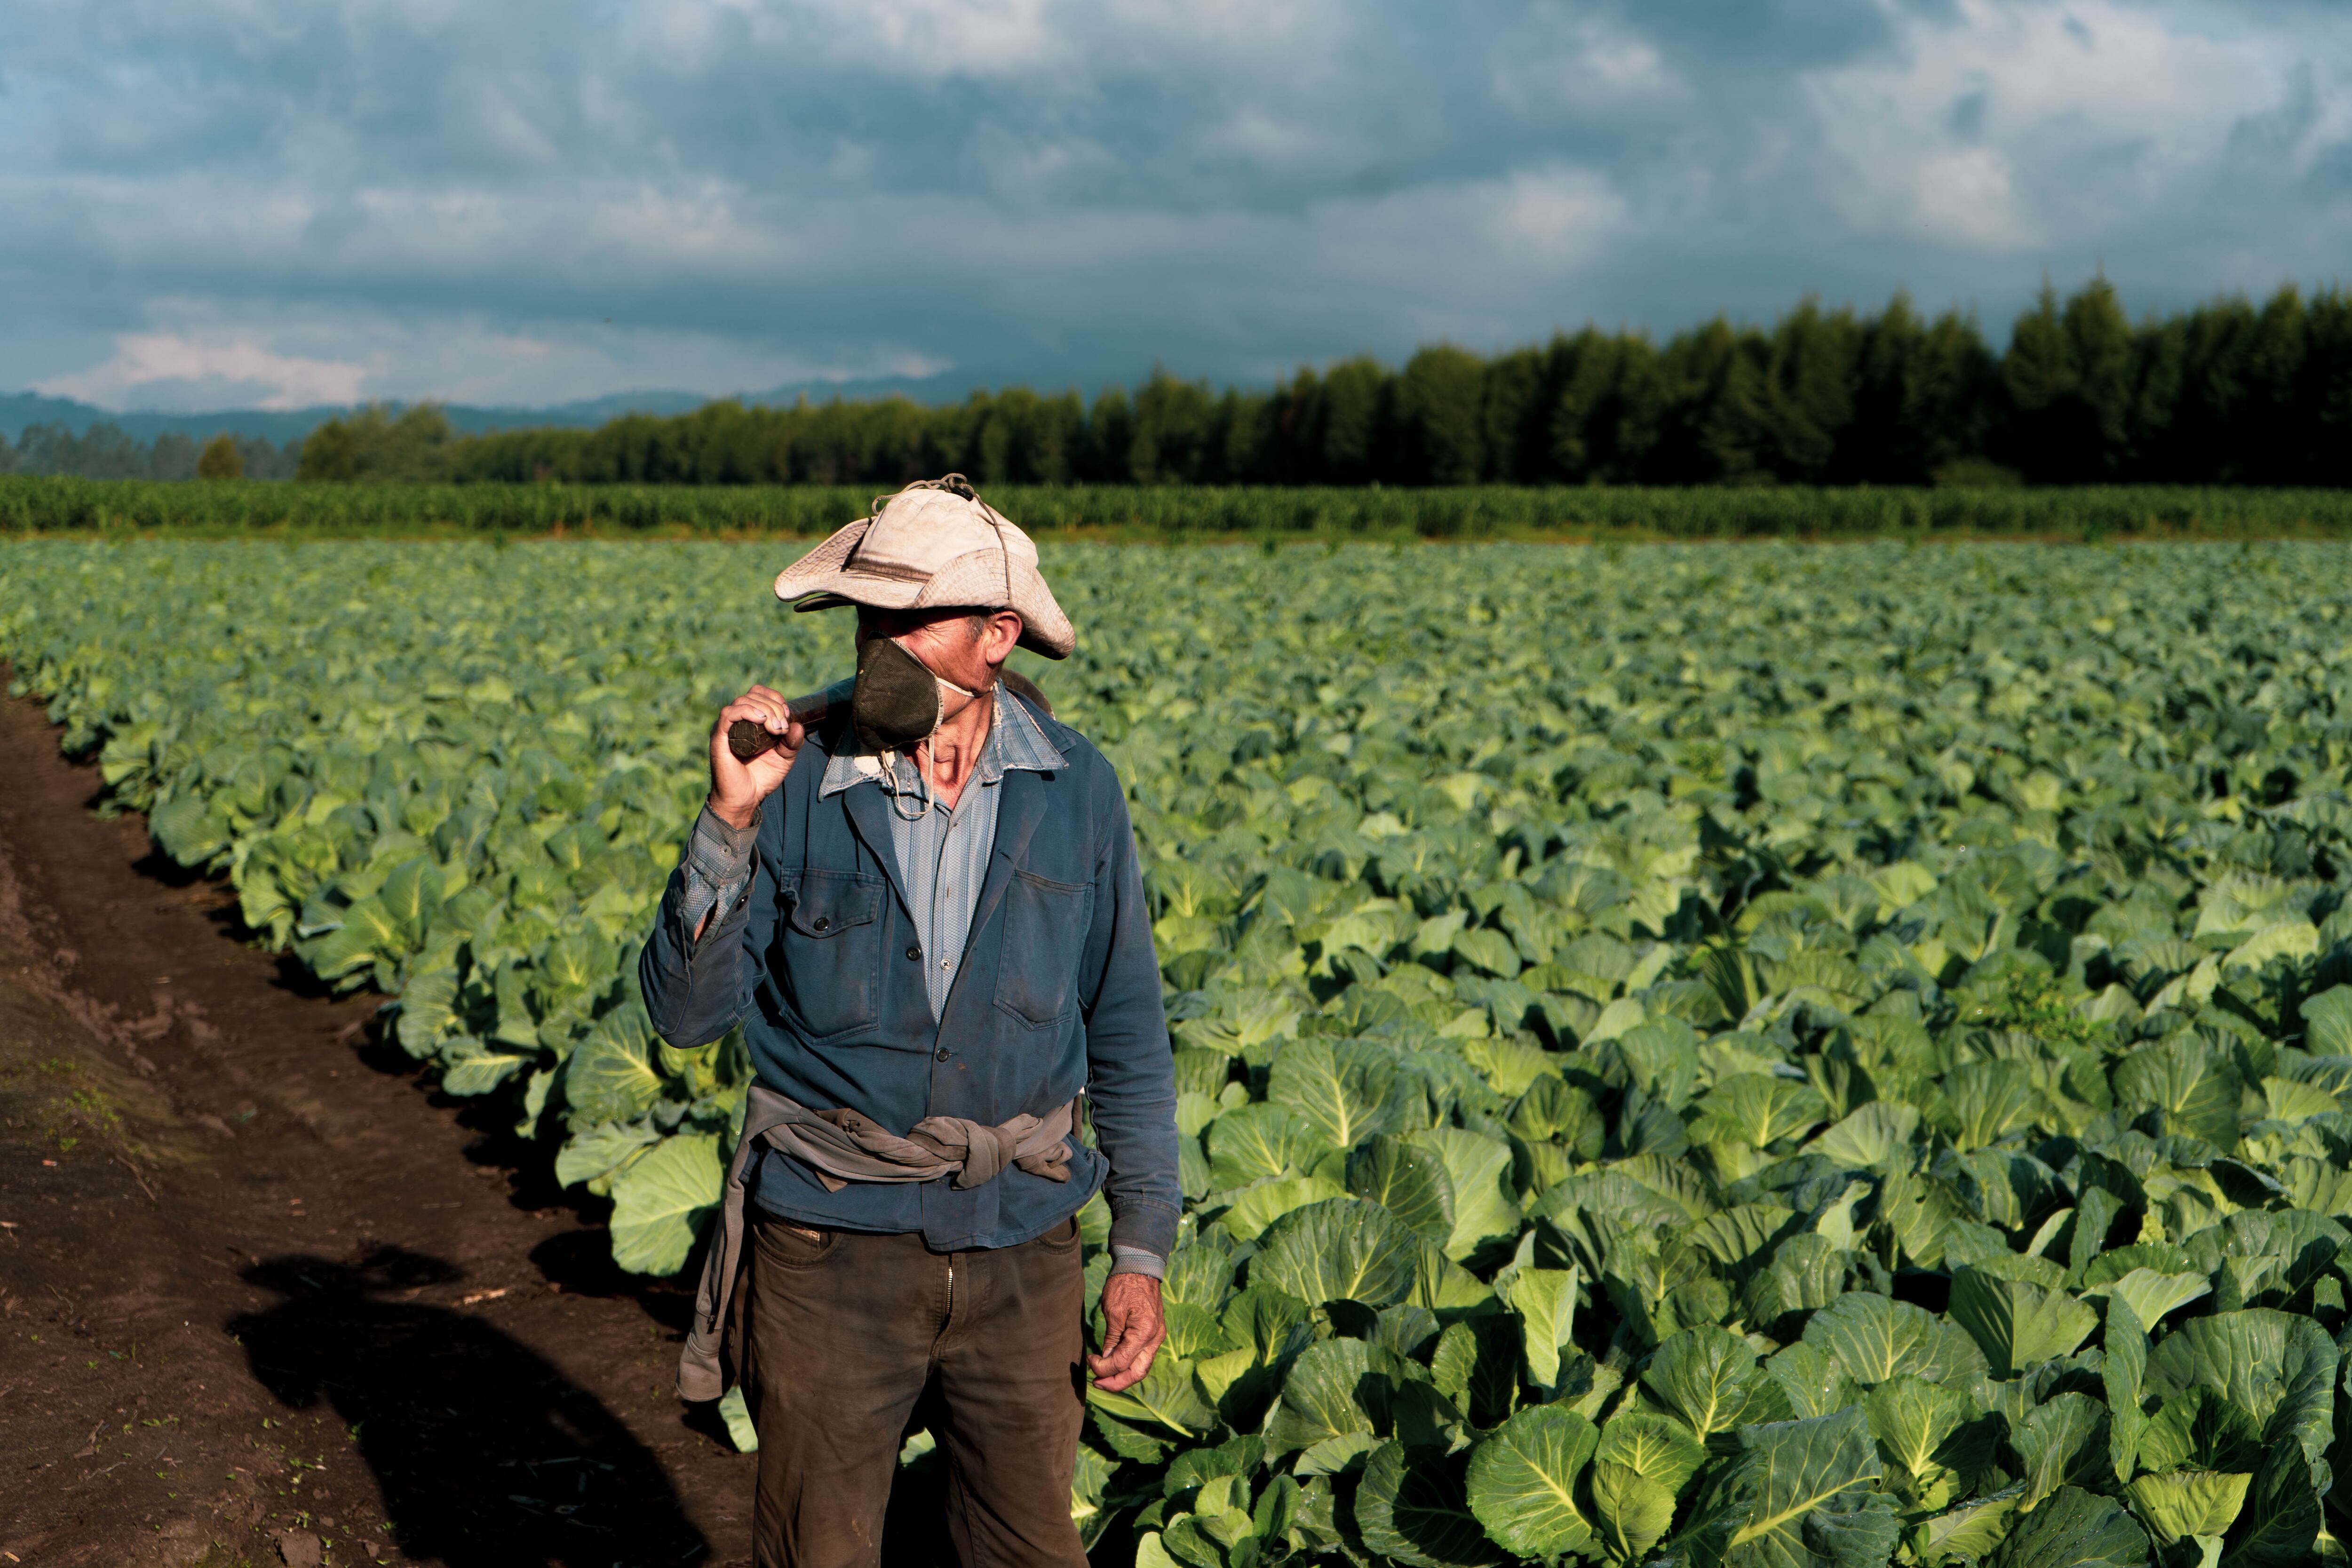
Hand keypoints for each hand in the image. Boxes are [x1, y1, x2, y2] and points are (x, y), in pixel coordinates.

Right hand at [708, 684, 803, 828]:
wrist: (744, 799)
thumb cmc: (761, 778)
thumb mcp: (784, 758)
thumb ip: (792, 742)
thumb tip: (797, 725)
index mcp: (749, 720)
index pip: (759, 693)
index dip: (775, 698)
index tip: (787, 715)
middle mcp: (736, 720)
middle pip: (753, 695)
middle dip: (774, 707)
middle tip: (782, 728)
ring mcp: (726, 727)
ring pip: (742, 701)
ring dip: (764, 709)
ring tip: (775, 728)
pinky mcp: (719, 736)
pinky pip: (728, 714)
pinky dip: (746, 711)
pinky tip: (761, 719)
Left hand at [1088, 1272, 1166, 1392]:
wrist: (1140, 1266)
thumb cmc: (1124, 1285)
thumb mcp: (1112, 1311)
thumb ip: (1111, 1339)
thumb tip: (1106, 1359)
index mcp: (1145, 1332)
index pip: (1122, 1362)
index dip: (1103, 1367)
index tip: (1090, 1361)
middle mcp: (1155, 1338)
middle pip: (1138, 1373)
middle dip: (1116, 1382)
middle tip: (1097, 1383)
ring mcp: (1157, 1337)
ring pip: (1142, 1367)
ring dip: (1123, 1376)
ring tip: (1104, 1378)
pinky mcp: (1154, 1334)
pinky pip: (1143, 1357)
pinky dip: (1129, 1364)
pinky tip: (1115, 1365)